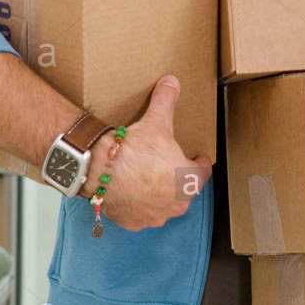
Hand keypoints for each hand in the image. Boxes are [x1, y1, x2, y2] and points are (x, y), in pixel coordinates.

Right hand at [83, 75, 210, 231]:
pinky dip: (138, 207)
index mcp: (188, 180)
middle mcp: (176, 203)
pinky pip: (141, 216)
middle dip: (179, 181)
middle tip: (170, 168)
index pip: (202, 173)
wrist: (101, 170)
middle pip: (184, 193)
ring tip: (150, 181)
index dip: (200, 163)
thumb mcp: (156, 121)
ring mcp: (155, 216)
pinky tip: (132, 194)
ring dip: (160, 197)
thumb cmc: (134, 150)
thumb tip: (172, 82)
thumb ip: (166, 101)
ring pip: (164, 207)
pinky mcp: (134, 222)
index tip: (197, 158)